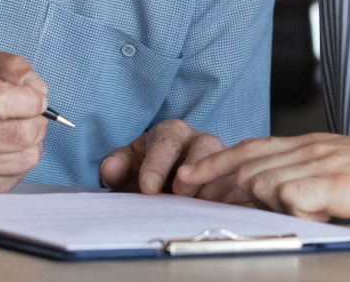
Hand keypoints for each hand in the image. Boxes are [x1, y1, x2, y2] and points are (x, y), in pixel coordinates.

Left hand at [98, 119, 246, 201]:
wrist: (169, 188)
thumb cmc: (147, 174)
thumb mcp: (129, 169)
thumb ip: (117, 168)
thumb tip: (110, 168)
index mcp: (172, 133)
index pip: (167, 140)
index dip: (158, 163)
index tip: (148, 188)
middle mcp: (201, 142)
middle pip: (205, 148)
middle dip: (191, 173)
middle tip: (177, 196)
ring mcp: (223, 162)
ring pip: (226, 168)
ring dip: (211, 190)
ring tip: (195, 210)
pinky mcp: (236, 183)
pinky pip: (240, 190)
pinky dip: (228, 203)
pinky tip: (214, 216)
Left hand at [175, 133, 349, 224]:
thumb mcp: (337, 167)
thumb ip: (304, 174)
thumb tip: (270, 195)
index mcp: (309, 144)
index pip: (250, 147)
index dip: (215, 161)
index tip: (187, 176)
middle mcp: (310, 148)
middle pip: (246, 162)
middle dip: (214, 182)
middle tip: (191, 198)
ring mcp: (321, 163)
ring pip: (261, 178)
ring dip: (251, 199)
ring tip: (247, 210)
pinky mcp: (334, 182)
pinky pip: (290, 195)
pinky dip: (285, 207)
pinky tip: (296, 215)